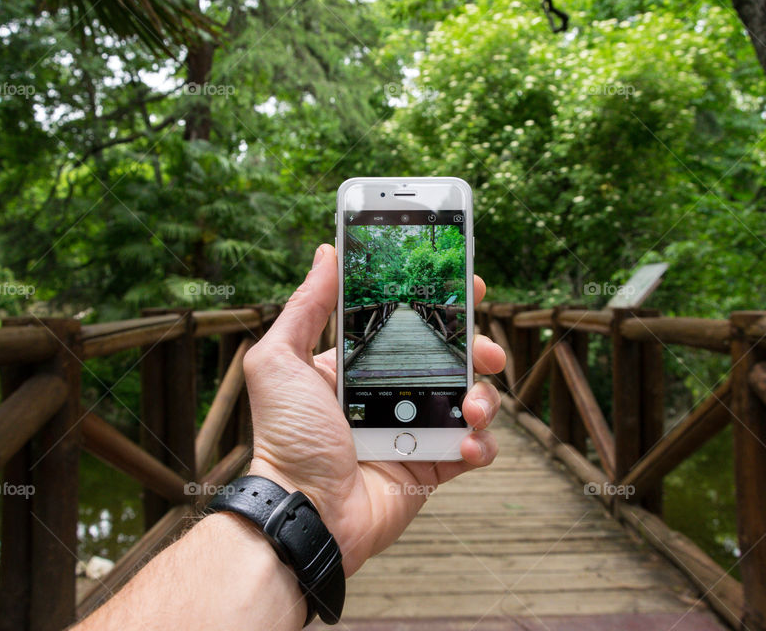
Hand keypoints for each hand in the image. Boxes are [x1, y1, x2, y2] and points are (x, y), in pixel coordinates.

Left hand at [242, 244, 505, 575]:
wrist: (305, 511)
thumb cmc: (286, 438)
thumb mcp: (280, 360)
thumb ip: (305, 307)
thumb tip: (327, 254)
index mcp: (358, 367)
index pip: (408, 325)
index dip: (441, 306)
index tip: (467, 288)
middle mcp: (391, 395)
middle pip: (450, 359)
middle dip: (476, 349)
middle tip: (485, 351)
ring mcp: (415, 431)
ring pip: (470, 400)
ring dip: (484, 397)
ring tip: (471, 407)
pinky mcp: (433, 467)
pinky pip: (473, 448)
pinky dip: (480, 443)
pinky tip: (466, 443)